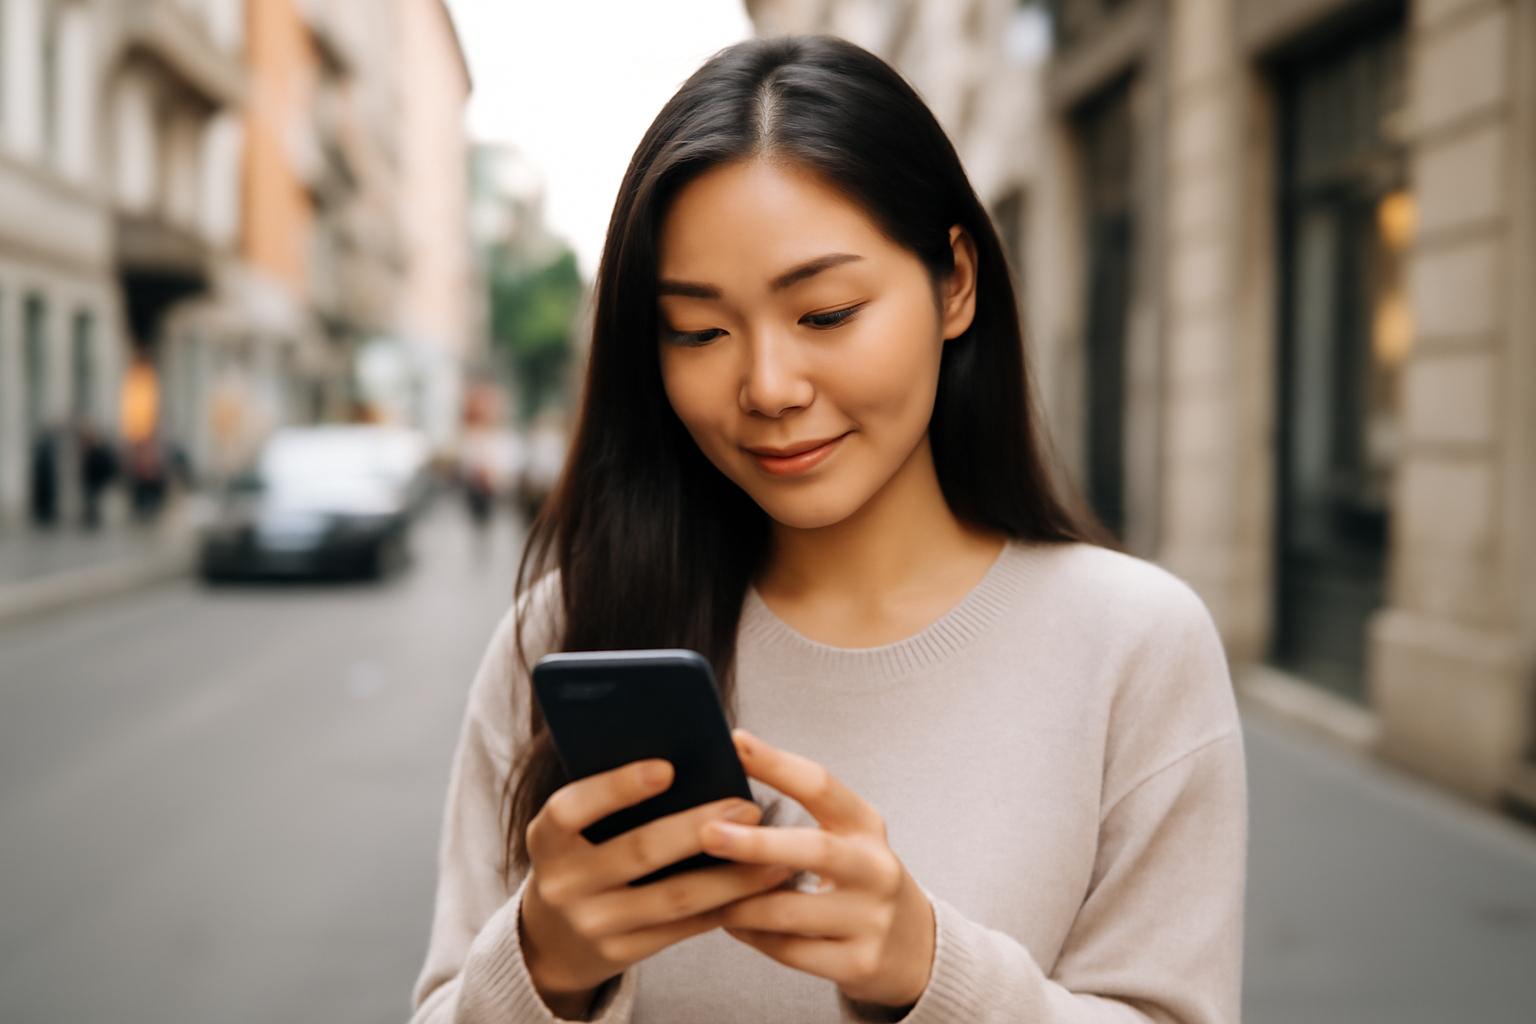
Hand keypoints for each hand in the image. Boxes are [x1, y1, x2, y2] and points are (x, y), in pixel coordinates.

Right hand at [519, 759, 793, 1012]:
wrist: (552, 939)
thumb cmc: (582, 856)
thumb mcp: (575, 829)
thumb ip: (612, 801)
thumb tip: (692, 762)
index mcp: (546, 837)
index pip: (573, 807)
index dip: (618, 787)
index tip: (668, 768)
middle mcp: (562, 882)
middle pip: (639, 852)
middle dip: (699, 829)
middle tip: (748, 808)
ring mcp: (590, 923)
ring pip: (672, 897)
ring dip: (729, 876)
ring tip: (773, 855)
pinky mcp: (619, 953)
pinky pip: (681, 928)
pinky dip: (723, 906)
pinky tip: (757, 889)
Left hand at [699, 730, 935, 1008]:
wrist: (913, 946)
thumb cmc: (857, 877)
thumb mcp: (846, 836)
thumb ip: (800, 812)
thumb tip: (726, 782)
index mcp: (866, 825)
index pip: (822, 785)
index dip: (778, 764)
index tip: (734, 743)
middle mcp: (876, 868)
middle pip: (815, 850)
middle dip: (756, 842)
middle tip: (706, 833)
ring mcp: (872, 919)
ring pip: (790, 912)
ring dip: (739, 902)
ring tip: (702, 890)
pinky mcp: (860, 962)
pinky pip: (790, 951)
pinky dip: (752, 937)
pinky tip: (730, 923)